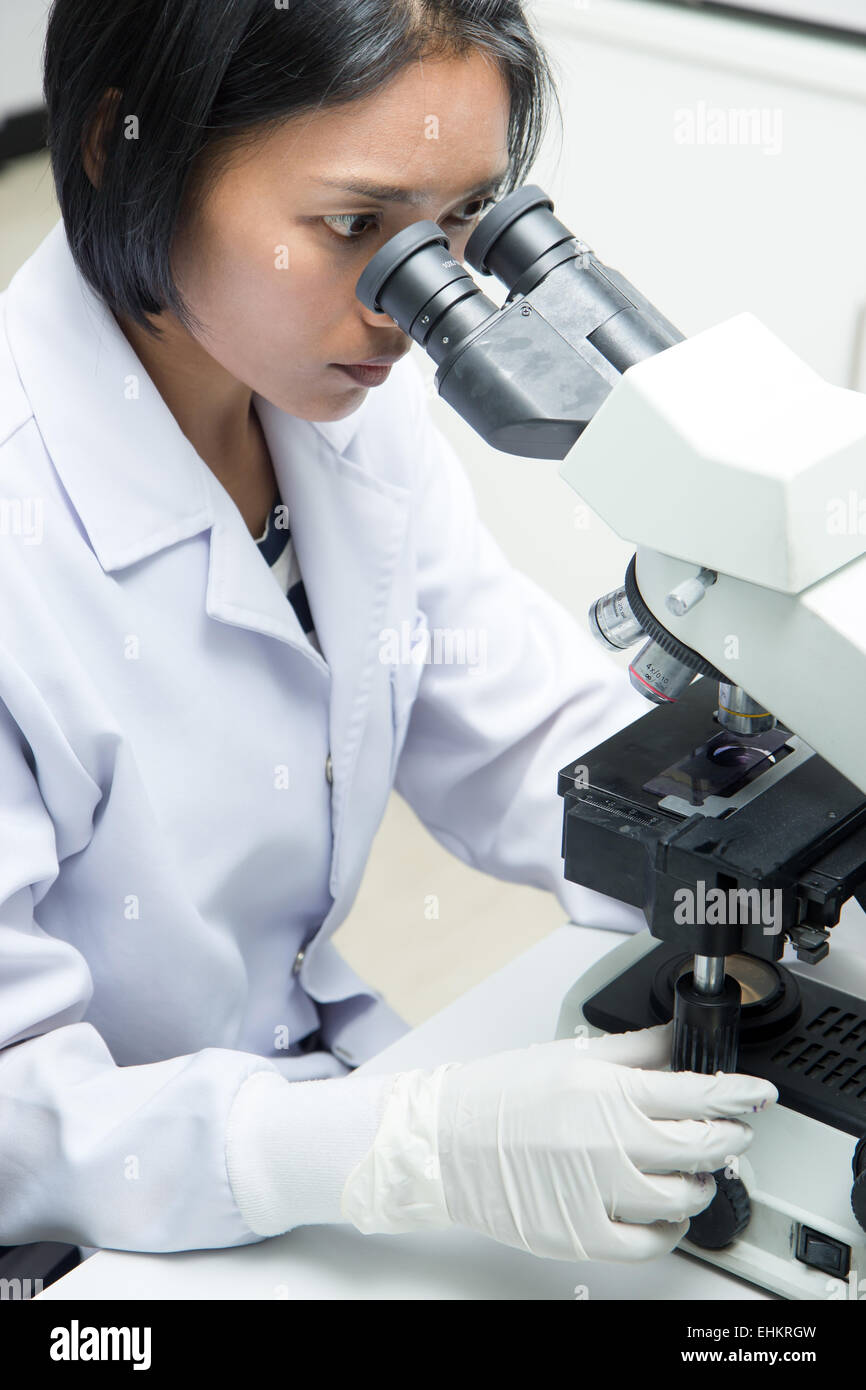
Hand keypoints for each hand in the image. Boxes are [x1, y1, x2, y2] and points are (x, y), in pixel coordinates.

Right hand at [340, 1023, 777, 1263]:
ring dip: (701, 1181)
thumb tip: (678, 1040)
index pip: (698, 1093)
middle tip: (728, 1127)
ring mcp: (597, 1192)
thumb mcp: (572, 1057)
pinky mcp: (583, 1234)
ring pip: (684, 1196)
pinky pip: (650, 1242)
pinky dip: (669, 1227)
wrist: (445, 1142)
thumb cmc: (500, 1096)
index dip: (740, 1094)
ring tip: (692, 1168)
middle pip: (702, 1145)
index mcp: (607, 1092)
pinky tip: (663, 1209)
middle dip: (727, 1135)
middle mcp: (608, 1143)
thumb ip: (635, 1049)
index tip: (758, 1095)